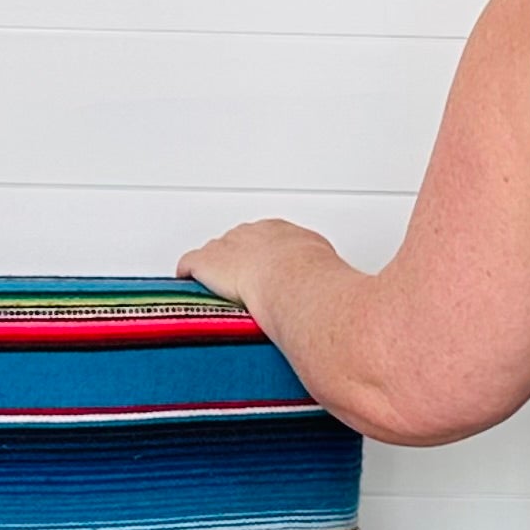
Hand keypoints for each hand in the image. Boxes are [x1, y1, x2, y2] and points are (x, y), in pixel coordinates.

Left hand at [176, 219, 333, 310]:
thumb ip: (326, 278)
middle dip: (238, 261)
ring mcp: (228, 246)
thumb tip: (341, 297)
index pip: (267, 239)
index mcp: (282, 232)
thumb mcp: (330, 271)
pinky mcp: (206, 261)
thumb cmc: (314, 279)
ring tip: (218, 289)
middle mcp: (253, 234)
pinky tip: (188, 286)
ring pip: (214, 254)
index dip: (264, 258)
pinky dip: (188, 275)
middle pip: (237, 243)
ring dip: (215, 270)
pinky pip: (189, 265)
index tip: (268, 273)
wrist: (292, 280)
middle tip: (244, 284)